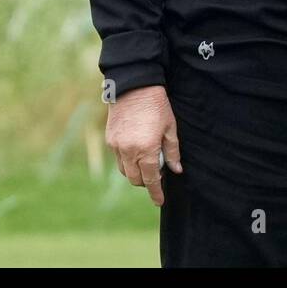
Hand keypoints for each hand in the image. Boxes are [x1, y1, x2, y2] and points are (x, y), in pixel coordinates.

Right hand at [105, 85, 182, 206]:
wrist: (135, 86)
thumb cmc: (157, 105)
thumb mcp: (170, 128)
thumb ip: (172, 151)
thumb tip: (176, 170)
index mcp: (146, 150)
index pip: (151, 180)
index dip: (155, 193)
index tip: (159, 201)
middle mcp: (129, 151)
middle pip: (135, 179)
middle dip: (146, 181)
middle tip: (157, 174)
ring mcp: (117, 146)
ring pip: (124, 170)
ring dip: (135, 172)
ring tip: (146, 161)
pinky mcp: (110, 139)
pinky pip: (118, 158)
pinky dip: (127, 160)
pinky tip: (136, 150)